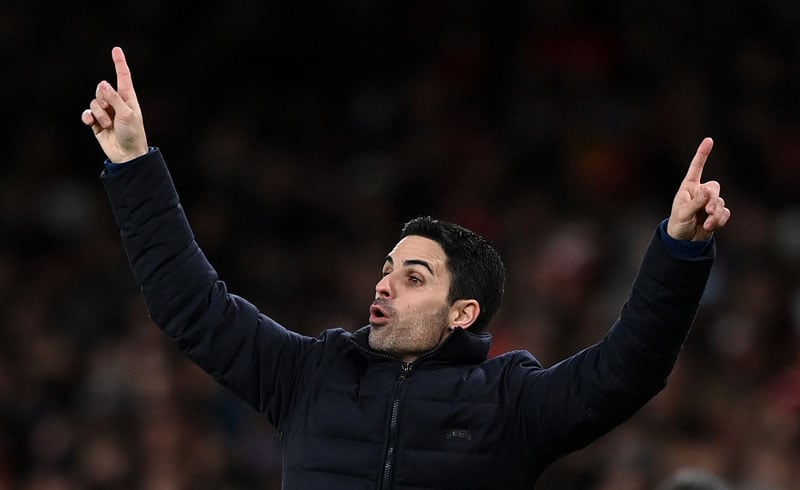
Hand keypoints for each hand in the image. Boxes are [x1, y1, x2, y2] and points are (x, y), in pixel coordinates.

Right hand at [81, 47, 147, 162]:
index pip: (123, 77)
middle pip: (102, 89)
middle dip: (103, 98)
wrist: (128, 155)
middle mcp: (117, 103)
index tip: (116, 49)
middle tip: (110, 111)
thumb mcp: (126, 114)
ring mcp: (106, 113)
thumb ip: (114, 98)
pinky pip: (88, 113)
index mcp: (129, 99)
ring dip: (100, 113)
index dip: (119, 63)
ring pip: (94, 102)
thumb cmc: (133, 134)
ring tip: (108, 125)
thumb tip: (103, 83)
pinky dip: (88, 117)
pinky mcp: (97, 123)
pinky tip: (92, 123)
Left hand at [667, 137, 730, 240]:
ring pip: (720, 202)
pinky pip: (725, 213)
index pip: (696, 168)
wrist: (684, 241)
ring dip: (715, 214)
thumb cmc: (678, 224)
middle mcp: (700, 192)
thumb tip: (708, 191)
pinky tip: (711, 226)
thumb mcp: (683, 213)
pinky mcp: (716, 214)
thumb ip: (695, 202)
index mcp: (689, 187)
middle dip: (713, 200)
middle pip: (714, 188)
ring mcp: (709, 203)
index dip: (702, 154)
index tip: (709, 140)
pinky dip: (720, 220)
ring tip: (707, 223)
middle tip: (707, 211)